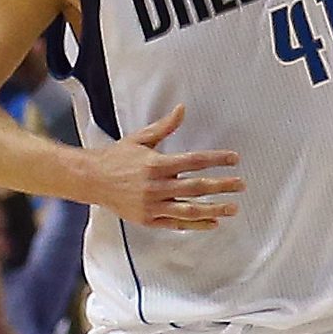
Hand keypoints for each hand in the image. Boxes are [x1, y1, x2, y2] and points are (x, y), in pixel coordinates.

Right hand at [91, 104, 244, 228]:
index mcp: (156, 164)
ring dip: (214, 209)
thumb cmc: (116, 158)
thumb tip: (182, 109)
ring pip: (189, 210)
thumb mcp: (140, 139)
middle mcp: (156, 186)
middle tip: (240, 185)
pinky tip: (213, 222)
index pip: (194, 161)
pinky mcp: (148, 219)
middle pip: (196, 187)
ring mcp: (152, 205)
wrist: (91, 180)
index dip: (216, 160)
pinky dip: (196, 224)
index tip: (234, 159)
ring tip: (233, 208)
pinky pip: (176, 224)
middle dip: (221, 186)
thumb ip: (165, 127)